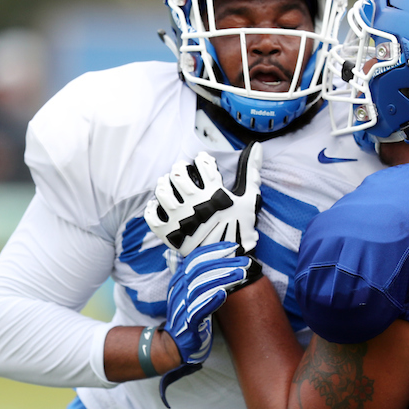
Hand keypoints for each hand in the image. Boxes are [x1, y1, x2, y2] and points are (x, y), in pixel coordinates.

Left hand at [146, 143, 263, 256]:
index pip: (202, 163)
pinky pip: (151, 215)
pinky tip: (159, 205)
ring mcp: (179, 218)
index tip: (203, 163)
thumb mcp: (249, 199)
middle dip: (180, 168)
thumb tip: (256, 146)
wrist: (227, 262)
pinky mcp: (167, 233)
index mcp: (213, 193)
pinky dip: (152, 208)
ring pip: (162, 191)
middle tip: (183, 171)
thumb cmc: (240, 229)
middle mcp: (193, 202)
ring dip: (164, 184)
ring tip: (168, 185)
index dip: (202, 160)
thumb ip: (251, 171)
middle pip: (178, 173)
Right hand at [159, 242, 258, 405]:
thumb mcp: (195, 293)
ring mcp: (181, 306)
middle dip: (225, 263)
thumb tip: (228, 260)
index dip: (214, 250)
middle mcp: (178, 290)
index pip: (195, 258)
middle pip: (200, 270)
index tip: (234, 247)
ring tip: (241, 274)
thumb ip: (205, 277)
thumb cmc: (192, 315)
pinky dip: (211, 301)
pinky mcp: (187, 323)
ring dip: (223, 279)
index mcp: (180, 280)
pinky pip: (198, 310)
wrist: (176, 344)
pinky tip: (224, 294)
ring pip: (201, 287)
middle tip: (246, 262)